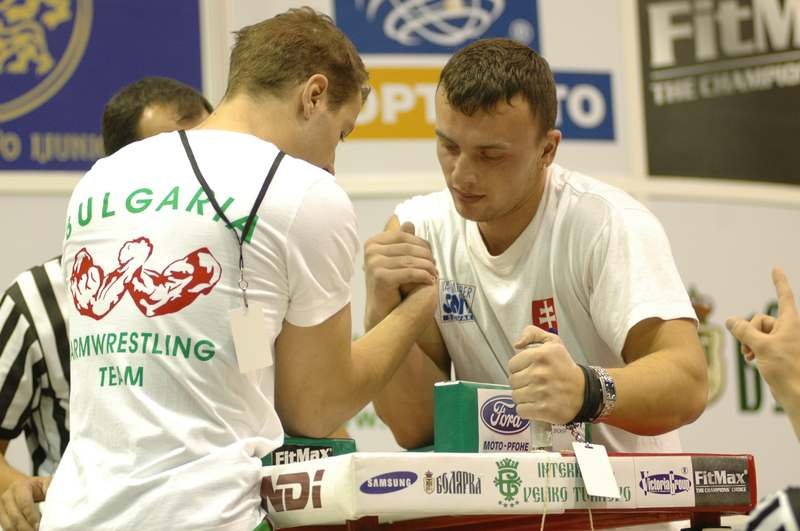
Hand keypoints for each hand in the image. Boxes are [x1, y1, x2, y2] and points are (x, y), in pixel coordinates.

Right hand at [0, 475, 51, 530]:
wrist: (23, 487)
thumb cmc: (38, 487)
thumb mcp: (46, 483)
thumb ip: (51, 488)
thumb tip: (62, 498)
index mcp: (20, 487)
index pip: (24, 503)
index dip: (31, 516)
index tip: (39, 525)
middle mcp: (8, 496)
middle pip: (15, 516)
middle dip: (26, 527)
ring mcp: (2, 507)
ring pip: (8, 524)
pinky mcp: (1, 516)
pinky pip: (6, 528)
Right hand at [364, 221, 437, 325]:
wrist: (383, 311)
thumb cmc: (392, 285)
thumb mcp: (397, 259)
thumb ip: (402, 241)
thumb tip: (409, 223)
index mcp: (372, 243)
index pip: (403, 237)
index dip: (421, 244)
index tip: (431, 254)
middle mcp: (370, 251)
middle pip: (407, 247)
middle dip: (425, 256)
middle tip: (435, 265)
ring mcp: (373, 263)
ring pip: (410, 260)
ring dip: (427, 267)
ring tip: (435, 273)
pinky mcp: (380, 276)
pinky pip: (409, 272)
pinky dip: (423, 276)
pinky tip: (431, 281)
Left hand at [508, 325, 583, 423]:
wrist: (584, 392)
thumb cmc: (564, 367)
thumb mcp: (553, 343)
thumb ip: (532, 334)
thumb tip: (516, 344)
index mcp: (540, 355)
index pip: (512, 365)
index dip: (519, 368)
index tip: (530, 370)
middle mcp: (540, 373)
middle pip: (512, 381)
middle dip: (521, 382)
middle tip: (534, 383)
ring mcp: (541, 393)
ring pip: (515, 396)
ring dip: (524, 396)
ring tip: (537, 394)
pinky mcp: (543, 410)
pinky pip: (521, 411)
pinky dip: (527, 410)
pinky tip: (537, 405)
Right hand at [726, 267, 799, 401]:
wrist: (797, 394)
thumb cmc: (786, 368)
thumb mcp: (760, 345)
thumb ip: (743, 331)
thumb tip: (730, 320)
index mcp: (790, 323)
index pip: (784, 296)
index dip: (779, 282)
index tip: (776, 268)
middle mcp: (789, 330)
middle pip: (761, 320)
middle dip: (750, 332)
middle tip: (750, 348)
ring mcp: (784, 343)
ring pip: (759, 334)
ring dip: (750, 344)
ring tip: (751, 358)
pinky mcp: (779, 355)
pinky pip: (760, 346)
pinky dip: (753, 351)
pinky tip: (753, 362)